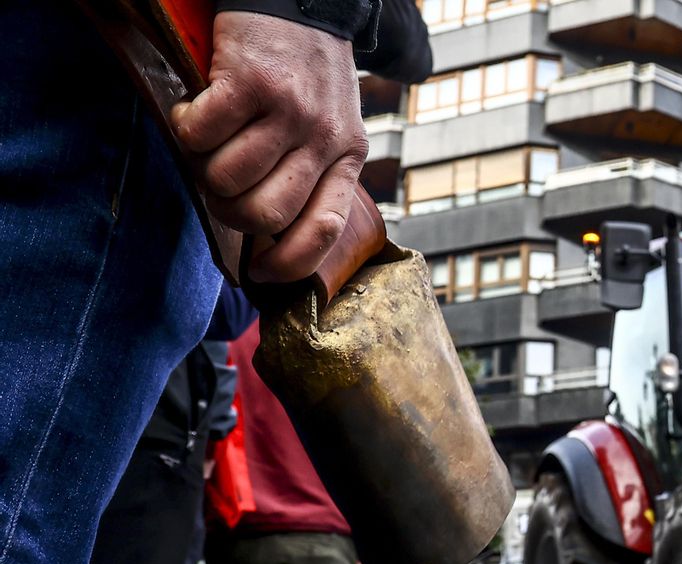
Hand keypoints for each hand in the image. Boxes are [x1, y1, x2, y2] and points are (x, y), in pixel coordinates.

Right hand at [171, 11, 368, 282]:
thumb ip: (312, 174)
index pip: (325, 230)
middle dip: (230, 213)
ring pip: (228, 178)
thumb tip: (273, 239)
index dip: (290, 262)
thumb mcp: (332, 127)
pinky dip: (186, 129)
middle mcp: (324, 138)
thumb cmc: (307, 75)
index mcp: (348, 156)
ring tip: (210, 144)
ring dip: (203, 168)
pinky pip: (202, 134)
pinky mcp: (251, 82)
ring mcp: (290, 110)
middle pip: (265, 214)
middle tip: (221, 188)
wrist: (299, 0)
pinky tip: (195, 112)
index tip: (262, 271)